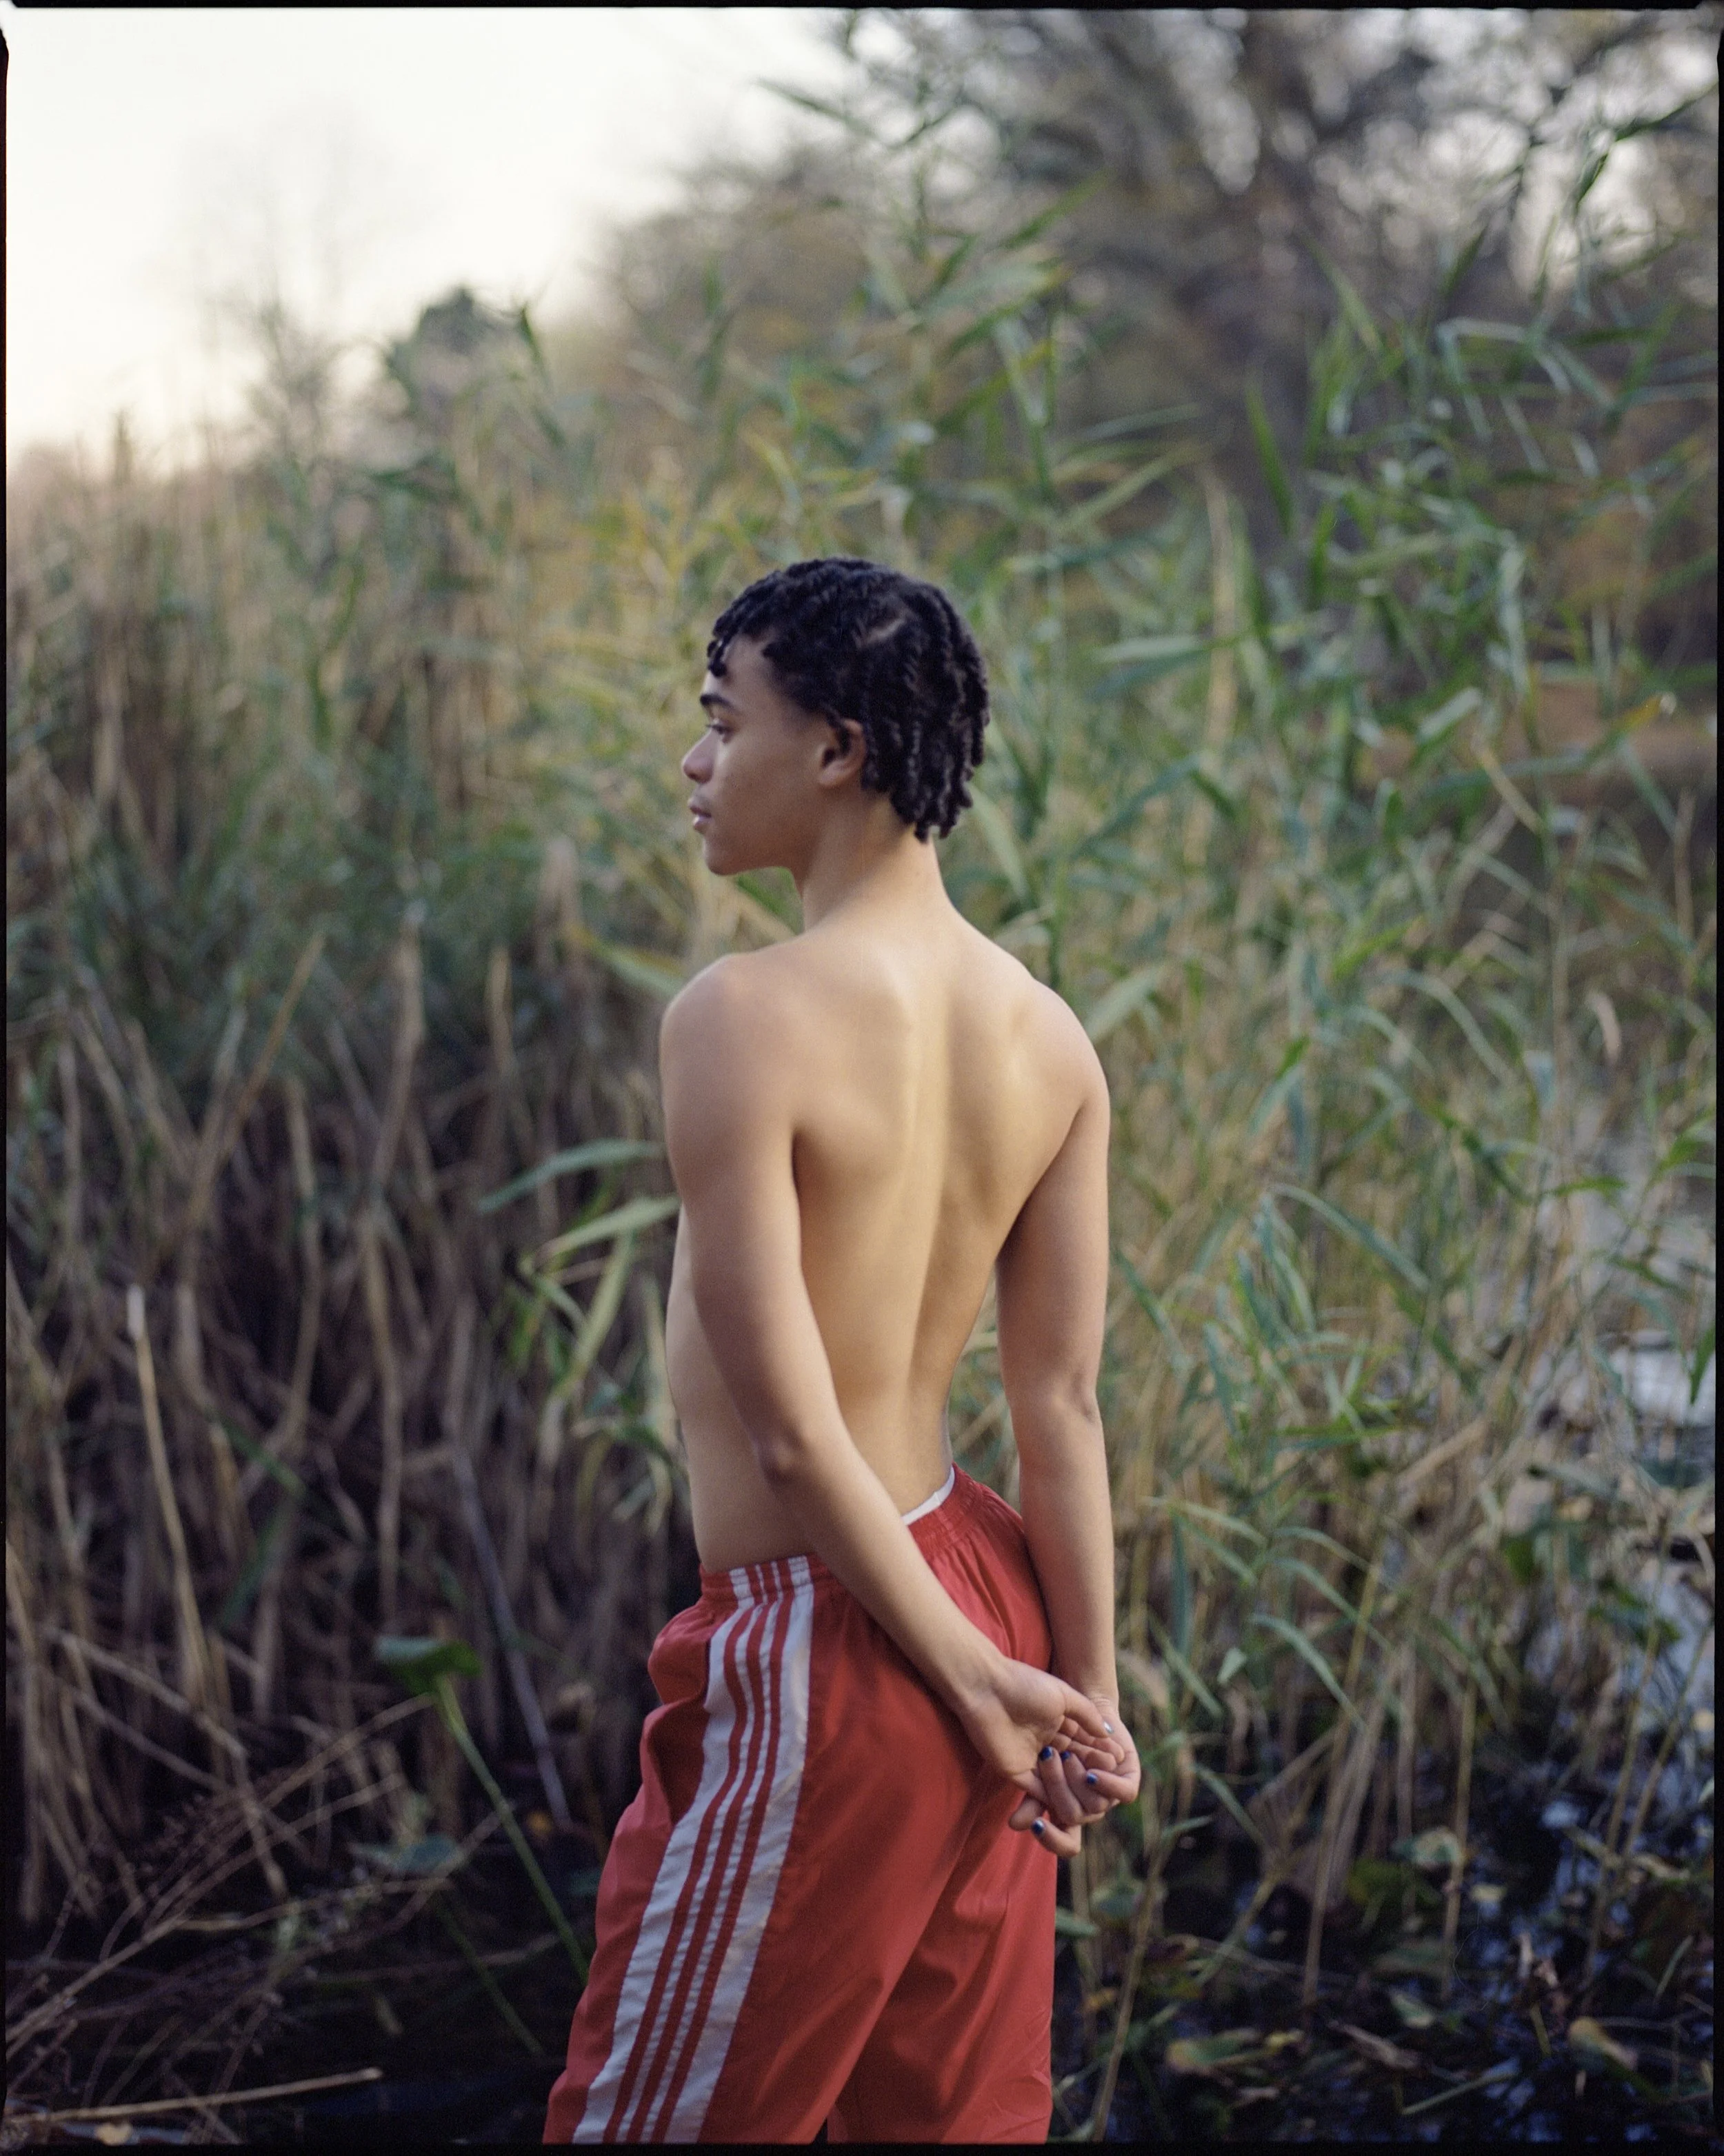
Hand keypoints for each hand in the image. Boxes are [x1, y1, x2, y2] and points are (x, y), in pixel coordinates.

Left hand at [954, 1654, 1121, 1799]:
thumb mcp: (1063, 1695)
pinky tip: (1072, 1799)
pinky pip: (1037, 1791)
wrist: (987, 1687)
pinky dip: (1053, 1796)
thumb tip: (1107, 1732)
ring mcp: (1030, 1759)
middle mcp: (1045, 1742)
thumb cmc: (1024, 1685)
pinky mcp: (1014, 1772)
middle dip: (1090, 1768)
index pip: (1083, 1742)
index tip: (1118, 1758)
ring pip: (1058, 1781)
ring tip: (1091, 1784)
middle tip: (1108, 1773)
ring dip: (1073, 1783)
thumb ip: (1086, 1713)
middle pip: (1073, 1763)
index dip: (1099, 1751)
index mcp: (1056, 1723)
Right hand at [1008, 1698, 1140, 1857]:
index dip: (1053, 1840)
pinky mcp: (1130, 1779)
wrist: (1077, 1712)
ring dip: (1077, 1781)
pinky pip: (1125, 1794)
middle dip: (1058, 1789)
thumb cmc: (1054, 1743)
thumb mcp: (1039, 1771)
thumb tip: (1013, 1826)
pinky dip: (1108, 1784)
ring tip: (1066, 1755)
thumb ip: (1030, 1797)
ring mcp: (1111, 1795)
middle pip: (1075, 1817)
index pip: (1066, 1844)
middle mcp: (1091, 1809)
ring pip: (1097, 1806)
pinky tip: (1091, 1772)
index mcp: (1070, 1813)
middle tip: (1047, 1759)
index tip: (1037, 1825)